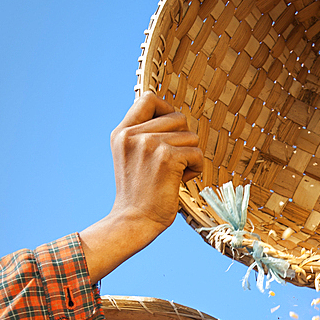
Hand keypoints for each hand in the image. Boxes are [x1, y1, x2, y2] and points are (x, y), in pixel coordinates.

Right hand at [79, 94, 202, 282]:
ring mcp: (149, 144)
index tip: (170, 132)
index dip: (167, 110)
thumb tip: (176, 117)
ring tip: (174, 174)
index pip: (149, 98)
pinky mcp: (166, 158)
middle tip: (172, 162)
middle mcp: (133, 134)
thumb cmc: (139, 194)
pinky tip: (181, 181)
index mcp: (122, 132)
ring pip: (191, 136)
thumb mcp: (131, 156)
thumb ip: (145, 134)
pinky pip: (196, 153)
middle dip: (183, 140)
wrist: (134, 221)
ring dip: (190, 156)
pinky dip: (195, 169)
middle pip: (178, 117)